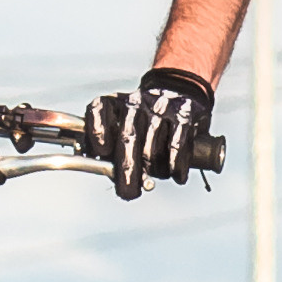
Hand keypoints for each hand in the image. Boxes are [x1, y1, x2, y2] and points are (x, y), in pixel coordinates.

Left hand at [85, 67, 214, 200]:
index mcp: (114, 103)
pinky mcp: (184, 116)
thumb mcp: (119, 122)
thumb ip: (105, 145)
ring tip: (154, 178)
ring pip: (153, 147)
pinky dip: (176, 166)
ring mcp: (160, 108)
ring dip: (154, 171)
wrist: (177, 89)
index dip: (96, 131)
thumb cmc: (142, 118)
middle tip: (128, 192)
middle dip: (127, 170)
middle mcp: (135, 103)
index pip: (98, 110)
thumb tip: (100, 169)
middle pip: (128, 138)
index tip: (101, 152)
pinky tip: (175, 176)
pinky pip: (177, 146)